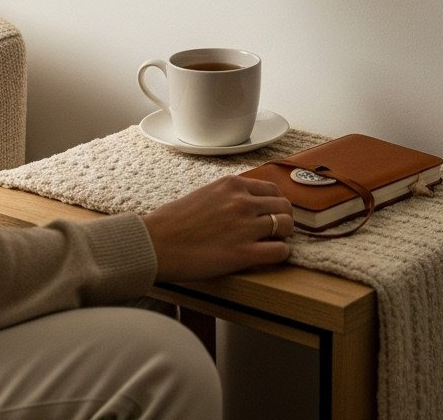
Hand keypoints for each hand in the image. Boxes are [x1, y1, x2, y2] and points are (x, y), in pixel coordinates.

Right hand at [141, 175, 293, 280]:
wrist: (156, 244)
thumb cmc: (172, 222)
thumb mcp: (205, 194)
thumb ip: (228, 196)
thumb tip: (245, 205)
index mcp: (232, 185)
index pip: (272, 189)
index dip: (276, 203)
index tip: (274, 212)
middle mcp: (242, 202)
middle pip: (284, 206)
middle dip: (285, 218)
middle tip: (280, 230)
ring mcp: (245, 227)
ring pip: (286, 226)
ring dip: (285, 235)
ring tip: (277, 243)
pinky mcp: (244, 253)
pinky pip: (279, 251)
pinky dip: (281, 254)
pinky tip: (272, 257)